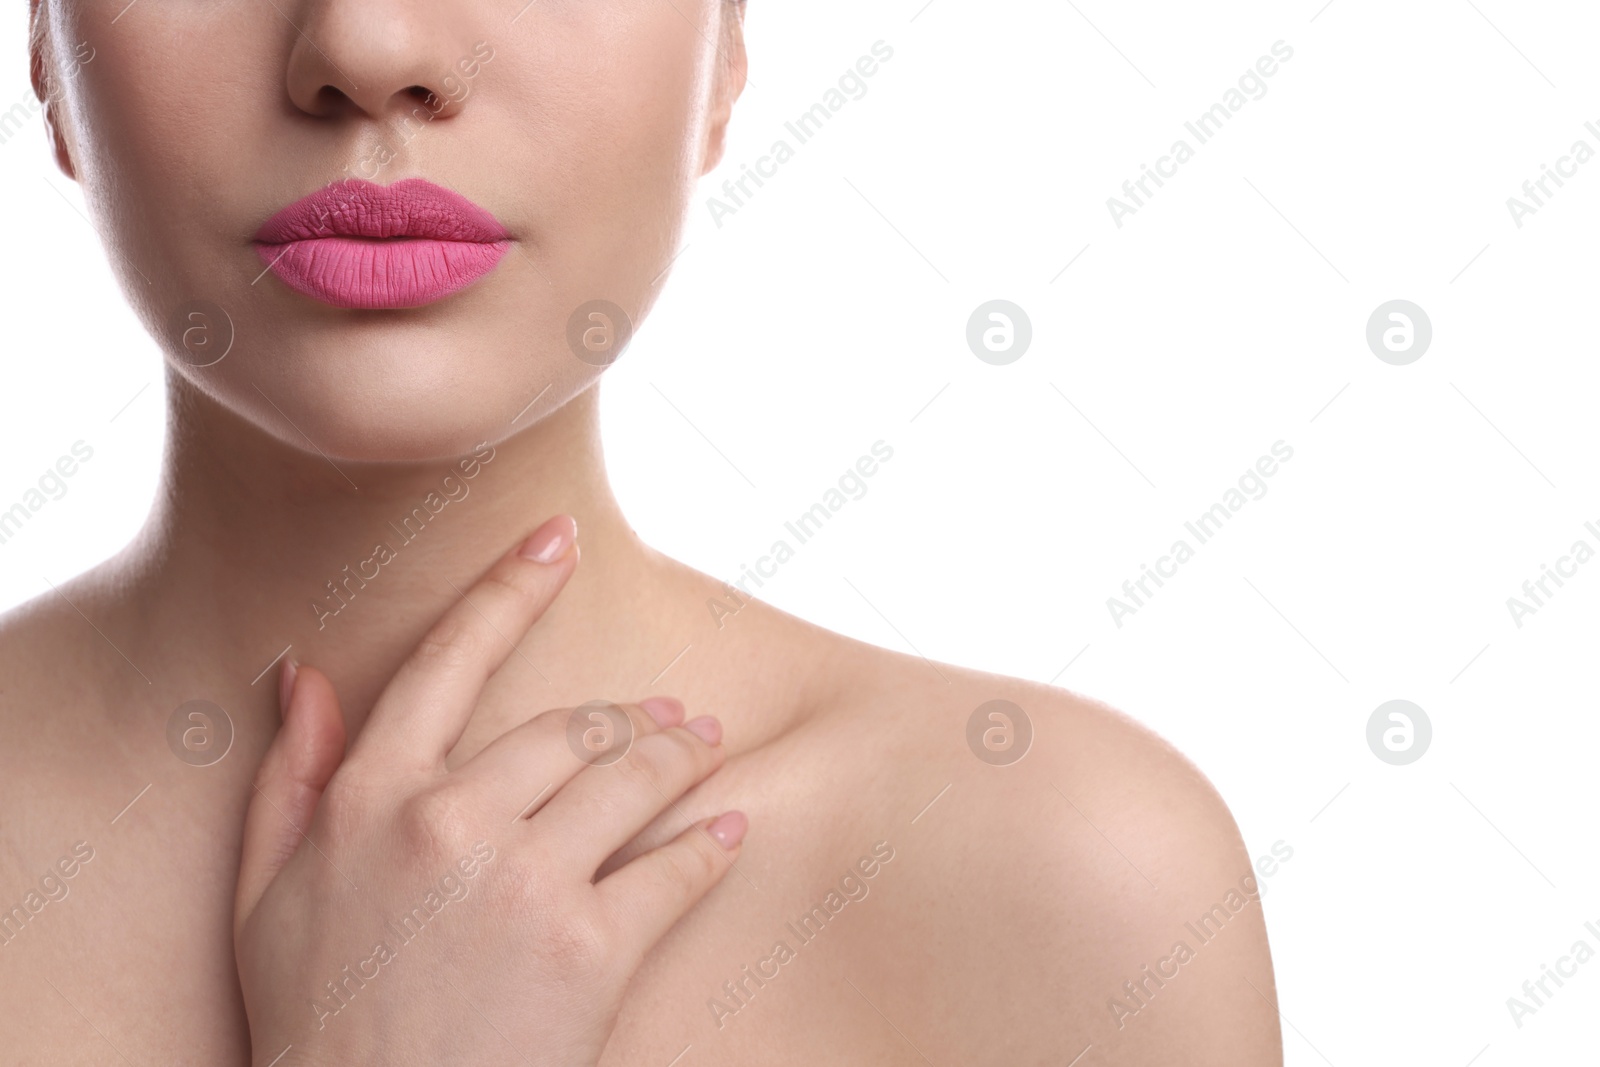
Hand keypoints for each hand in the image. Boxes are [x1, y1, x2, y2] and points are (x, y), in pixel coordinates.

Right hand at [233, 516, 745, 1065]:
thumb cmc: (314, 1018)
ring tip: (704, 750)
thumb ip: (290, 778)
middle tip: (671, 714)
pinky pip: (674, 871)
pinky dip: (714, 846)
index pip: (450, 660)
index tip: (560, 536)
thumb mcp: (267, 897)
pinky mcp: (591, 950)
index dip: (510, 587)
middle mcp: (452, 821)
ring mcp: (526, 883)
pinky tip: (734, 831)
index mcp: (373, 798)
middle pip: (571, 726)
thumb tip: (304, 674)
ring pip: (632, 780)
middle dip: (630, 716)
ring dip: (680, 759)